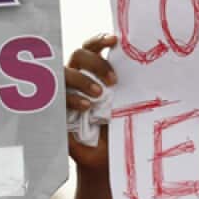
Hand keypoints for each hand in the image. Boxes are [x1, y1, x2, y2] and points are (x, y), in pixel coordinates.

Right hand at [65, 34, 117, 172]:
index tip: (115, 40)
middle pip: (78, 55)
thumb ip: (122, 88)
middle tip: (113, 81)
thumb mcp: (121, 106)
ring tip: (98, 94)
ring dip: (82, 80)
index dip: (100, 40)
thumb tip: (142, 66)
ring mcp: (63, 93)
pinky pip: (58, 97)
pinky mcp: (55, 110)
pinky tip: (86, 106)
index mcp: (90, 72)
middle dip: (95, 62)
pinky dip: (72, 99)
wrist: (103, 158)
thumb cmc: (114, 129)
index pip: (90, 48)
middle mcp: (75, 78)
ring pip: (64, 73)